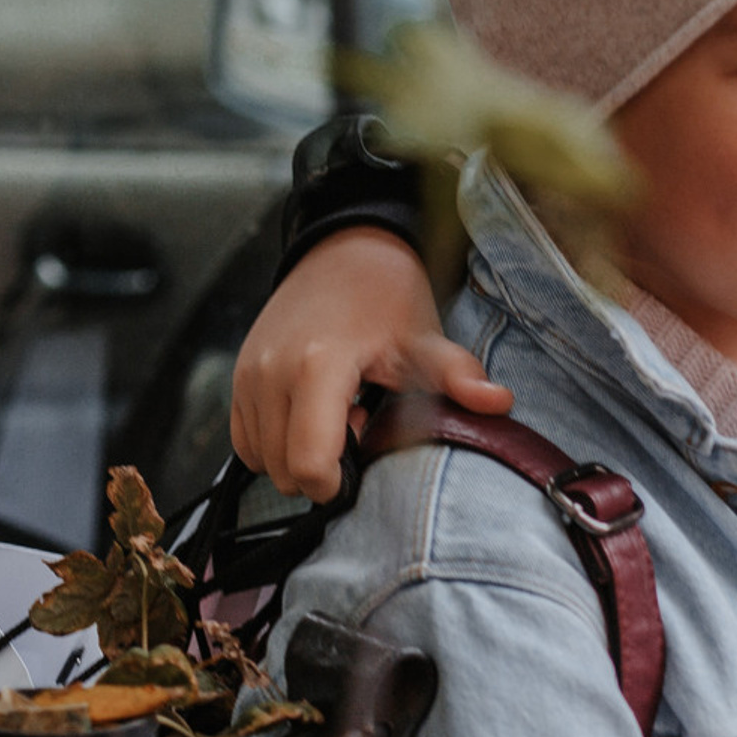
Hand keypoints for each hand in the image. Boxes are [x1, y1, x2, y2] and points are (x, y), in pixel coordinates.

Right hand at [229, 229, 506, 502]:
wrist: (344, 252)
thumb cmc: (386, 299)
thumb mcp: (426, 338)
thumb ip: (457, 374)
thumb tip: (498, 401)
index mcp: (317, 367)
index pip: (309, 464)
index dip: (338, 484)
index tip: (367, 458)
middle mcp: (271, 373)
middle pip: (285, 472)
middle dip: (324, 470)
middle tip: (359, 431)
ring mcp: (247, 375)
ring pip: (262, 460)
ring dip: (300, 455)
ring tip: (339, 419)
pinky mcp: (238, 377)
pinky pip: (245, 442)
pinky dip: (276, 444)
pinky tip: (313, 416)